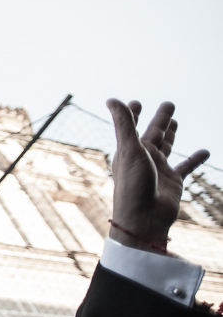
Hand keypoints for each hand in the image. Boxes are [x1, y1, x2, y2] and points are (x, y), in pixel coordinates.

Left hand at [106, 99, 208, 252]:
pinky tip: (205, 151)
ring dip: (172, 135)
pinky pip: (186, 167)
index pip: (132, 127)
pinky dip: (195, 159)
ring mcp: (159, 170)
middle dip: (160, 120)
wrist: (144, 217)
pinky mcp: (173, 182)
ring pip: (167, 147)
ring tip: (176, 122)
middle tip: (169, 104)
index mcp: (130, 150)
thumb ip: (124, 123)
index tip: (136, 103)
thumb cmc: (133, 183)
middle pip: (154, 134)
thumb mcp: (129, 149)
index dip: (133, 114)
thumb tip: (111, 99)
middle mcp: (144, 159)